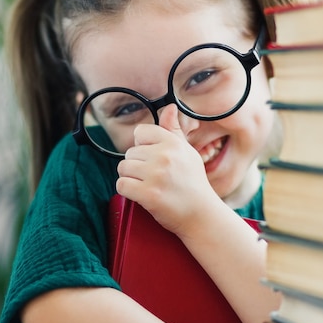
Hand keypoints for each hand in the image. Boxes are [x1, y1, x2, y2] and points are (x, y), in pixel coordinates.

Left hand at [116, 104, 215, 234]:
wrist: (201, 215)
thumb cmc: (193, 183)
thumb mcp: (187, 153)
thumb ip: (173, 130)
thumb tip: (169, 107)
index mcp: (173, 143)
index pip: (140, 132)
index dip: (143, 147)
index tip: (154, 159)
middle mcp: (164, 156)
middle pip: (129, 153)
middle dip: (137, 166)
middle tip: (155, 178)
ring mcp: (156, 175)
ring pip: (123, 168)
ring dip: (131, 179)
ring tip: (148, 186)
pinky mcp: (148, 194)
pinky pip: (121, 185)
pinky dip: (128, 191)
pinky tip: (142, 195)